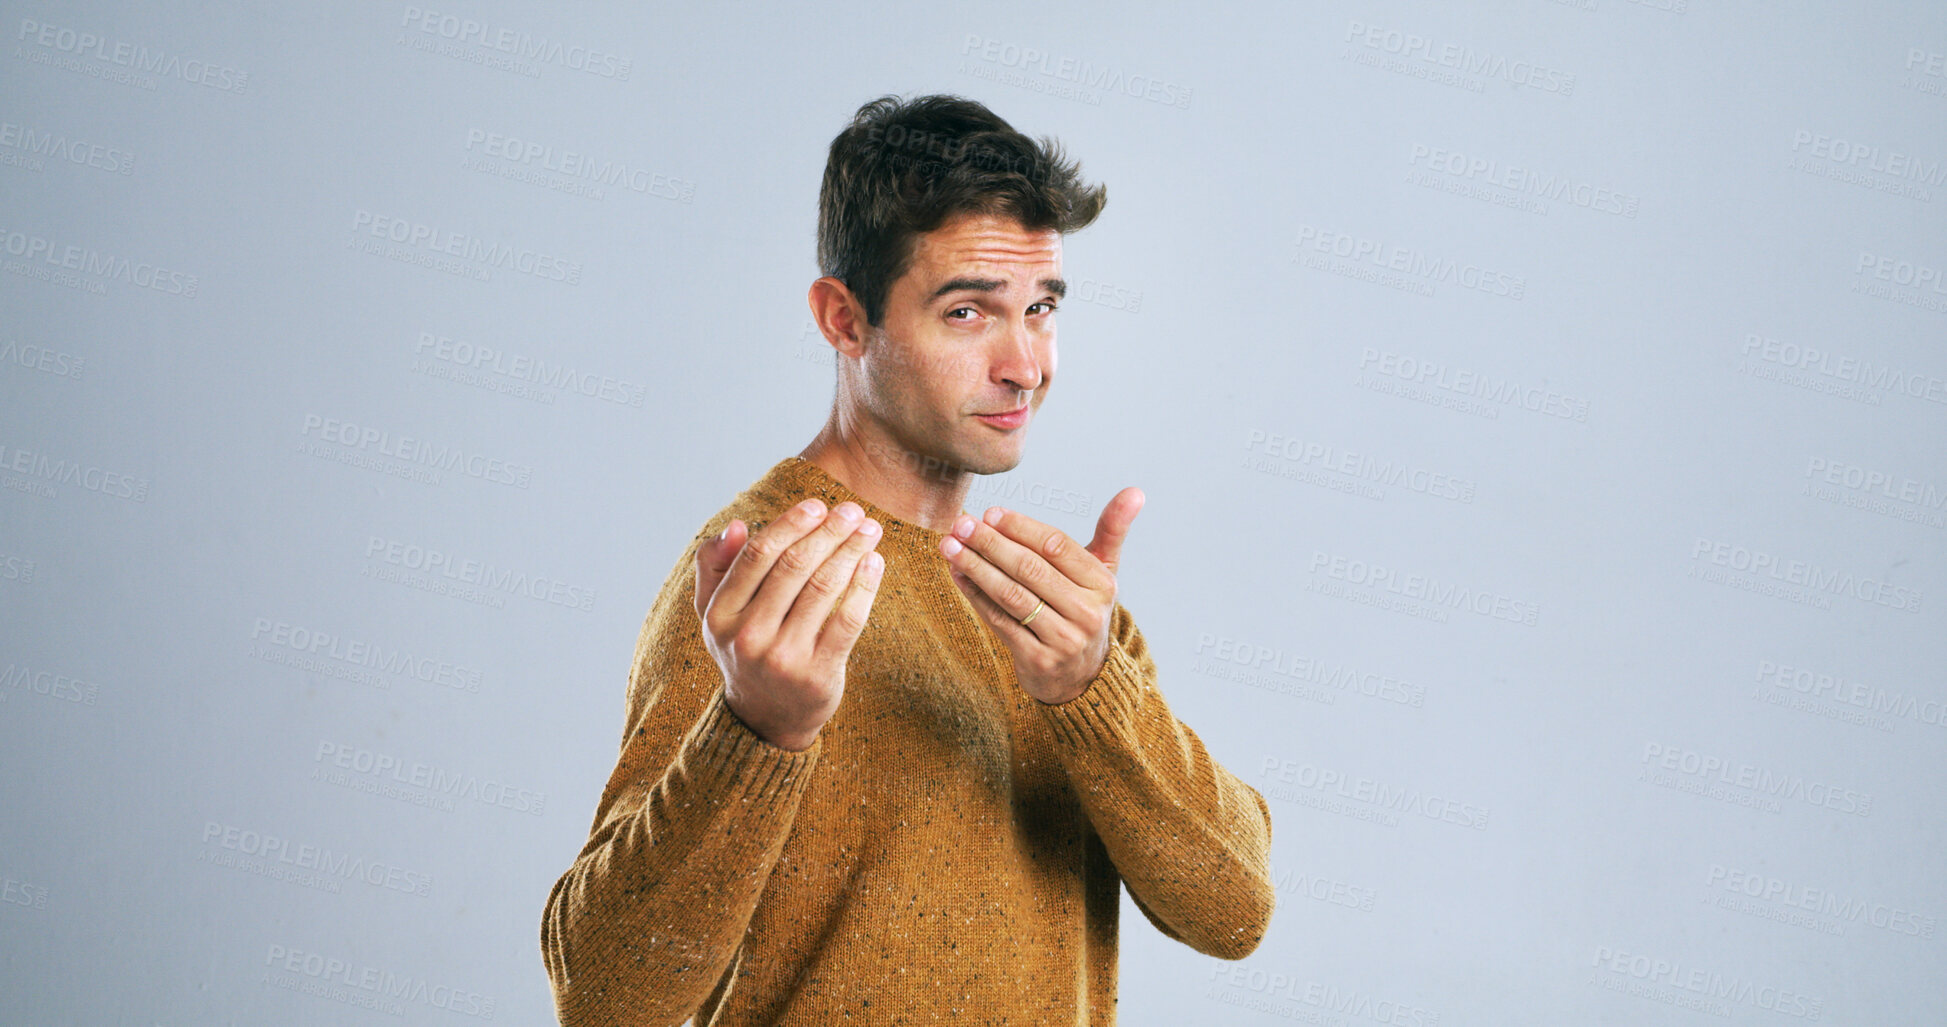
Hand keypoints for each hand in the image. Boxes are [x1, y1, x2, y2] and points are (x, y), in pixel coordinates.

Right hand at [694, 499, 884, 750]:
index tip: (818, 505)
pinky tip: (875, 561)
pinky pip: (848, 619)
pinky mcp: (818, 673)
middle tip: (852, 510)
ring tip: (870, 529)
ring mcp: (784, 657)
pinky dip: (865, 585)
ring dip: (852, 550)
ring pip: (824, 588)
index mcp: (719, 614)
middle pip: (795, 566)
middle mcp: (748, 636)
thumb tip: (737, 526)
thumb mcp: (716, 613)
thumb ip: (715, 565)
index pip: (758, 555)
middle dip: (828, 531)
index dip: (791, 523)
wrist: (766, 719)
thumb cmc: (745, 649)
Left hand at [939, 488, 1143, 703]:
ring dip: (976, 567)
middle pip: (1030, 569)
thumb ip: (1112, 530)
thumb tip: (1136, 491)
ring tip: (950, 545)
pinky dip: (975, 595)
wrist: (1082, 676)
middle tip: (961, 524)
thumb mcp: (1103, 572)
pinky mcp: (1037, 659)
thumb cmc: (1084, 609)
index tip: (990, 512)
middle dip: (990, 543)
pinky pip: (1000, 620)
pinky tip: (957, 574)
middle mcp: (1087, 612)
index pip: (1056, 546)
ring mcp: (1063, 639)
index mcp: (1102, 584)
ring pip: (1011, 595)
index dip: (1021, 527)